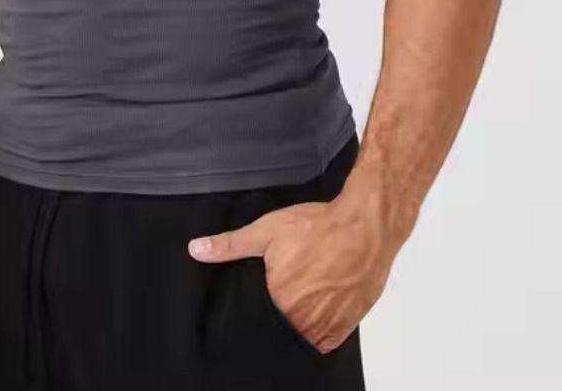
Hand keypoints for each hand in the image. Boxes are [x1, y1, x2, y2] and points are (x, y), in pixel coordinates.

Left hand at [187, 187, 402, 353]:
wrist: (364, 225)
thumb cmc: (319, 227)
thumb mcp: (267, 230)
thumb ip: (231, 245)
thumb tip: (197, 250)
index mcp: (281, 302)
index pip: (261, 317)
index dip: (263, 303)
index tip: (271, 288)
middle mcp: (305, 320)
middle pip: (284, 325)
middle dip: (282, 309)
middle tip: (291, 282)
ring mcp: (330, 324)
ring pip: (307, 331)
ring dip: (304, 316)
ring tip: (307, 287)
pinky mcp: (349, 323)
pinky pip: (329, 335)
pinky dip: (324, 321)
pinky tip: (322, 297)